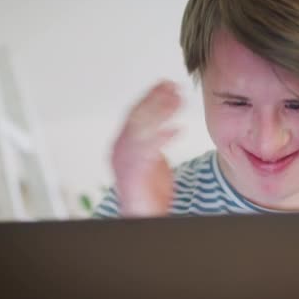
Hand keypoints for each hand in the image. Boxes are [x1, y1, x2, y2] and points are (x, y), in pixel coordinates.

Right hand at [111, 80, 180, 216]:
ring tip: (178, 101)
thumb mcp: (152, 156)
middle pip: (138, 117)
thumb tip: (171, 116)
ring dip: (160, 113)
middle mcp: (120, 148)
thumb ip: (157, 137)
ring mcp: (124, 161)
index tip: (166, 83)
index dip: (151, 97)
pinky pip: (148, 152)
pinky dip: (162, 139)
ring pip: (142, 130)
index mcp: (123, 142)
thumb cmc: (147, 187)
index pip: (136, 112)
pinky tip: (177, 130)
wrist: (141, 215)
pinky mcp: (133, 174)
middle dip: (155, 100)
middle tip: (173, 86)